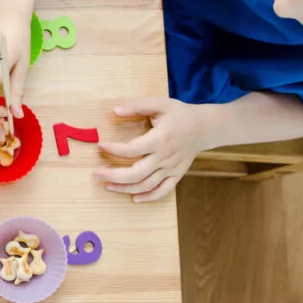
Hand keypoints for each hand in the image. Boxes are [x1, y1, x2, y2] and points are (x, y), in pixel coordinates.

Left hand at [93, 98, 211, 202]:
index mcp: (159, 139)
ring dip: (125, 188)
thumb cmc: (180, 114)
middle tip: (96, 174)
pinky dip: (148, 197)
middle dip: (113, 176)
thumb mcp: (160, 103)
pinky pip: (163, 191)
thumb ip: (137, 106)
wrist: (206, 127)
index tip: (99, 146)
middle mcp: (164, 157)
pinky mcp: (177, 175)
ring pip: (146, 185)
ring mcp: (171, 169)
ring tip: (107, 185)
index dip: (113, 150)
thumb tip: (115, 111)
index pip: (132, 149)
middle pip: (136, 173)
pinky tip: (134, 198)